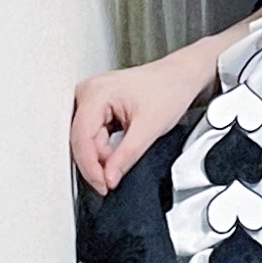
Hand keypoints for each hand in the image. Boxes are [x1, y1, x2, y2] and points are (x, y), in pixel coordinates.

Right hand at [71, 50, 205, 191]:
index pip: (81, 138)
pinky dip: (106, 149)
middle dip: (97, 163)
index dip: (91, 167)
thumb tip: (109, 177)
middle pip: (81, 140)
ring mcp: (91, 99)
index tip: (103, 185)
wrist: (181, 77)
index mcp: (95, 93)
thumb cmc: (169, 89)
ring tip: (124, 157)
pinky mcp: (98, 107)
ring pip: (87, 140)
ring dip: (103, 156)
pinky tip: (119, 150)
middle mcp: (88, 92)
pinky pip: (94, 135)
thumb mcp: (150, 128)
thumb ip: (126, 155)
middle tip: (113, 178)